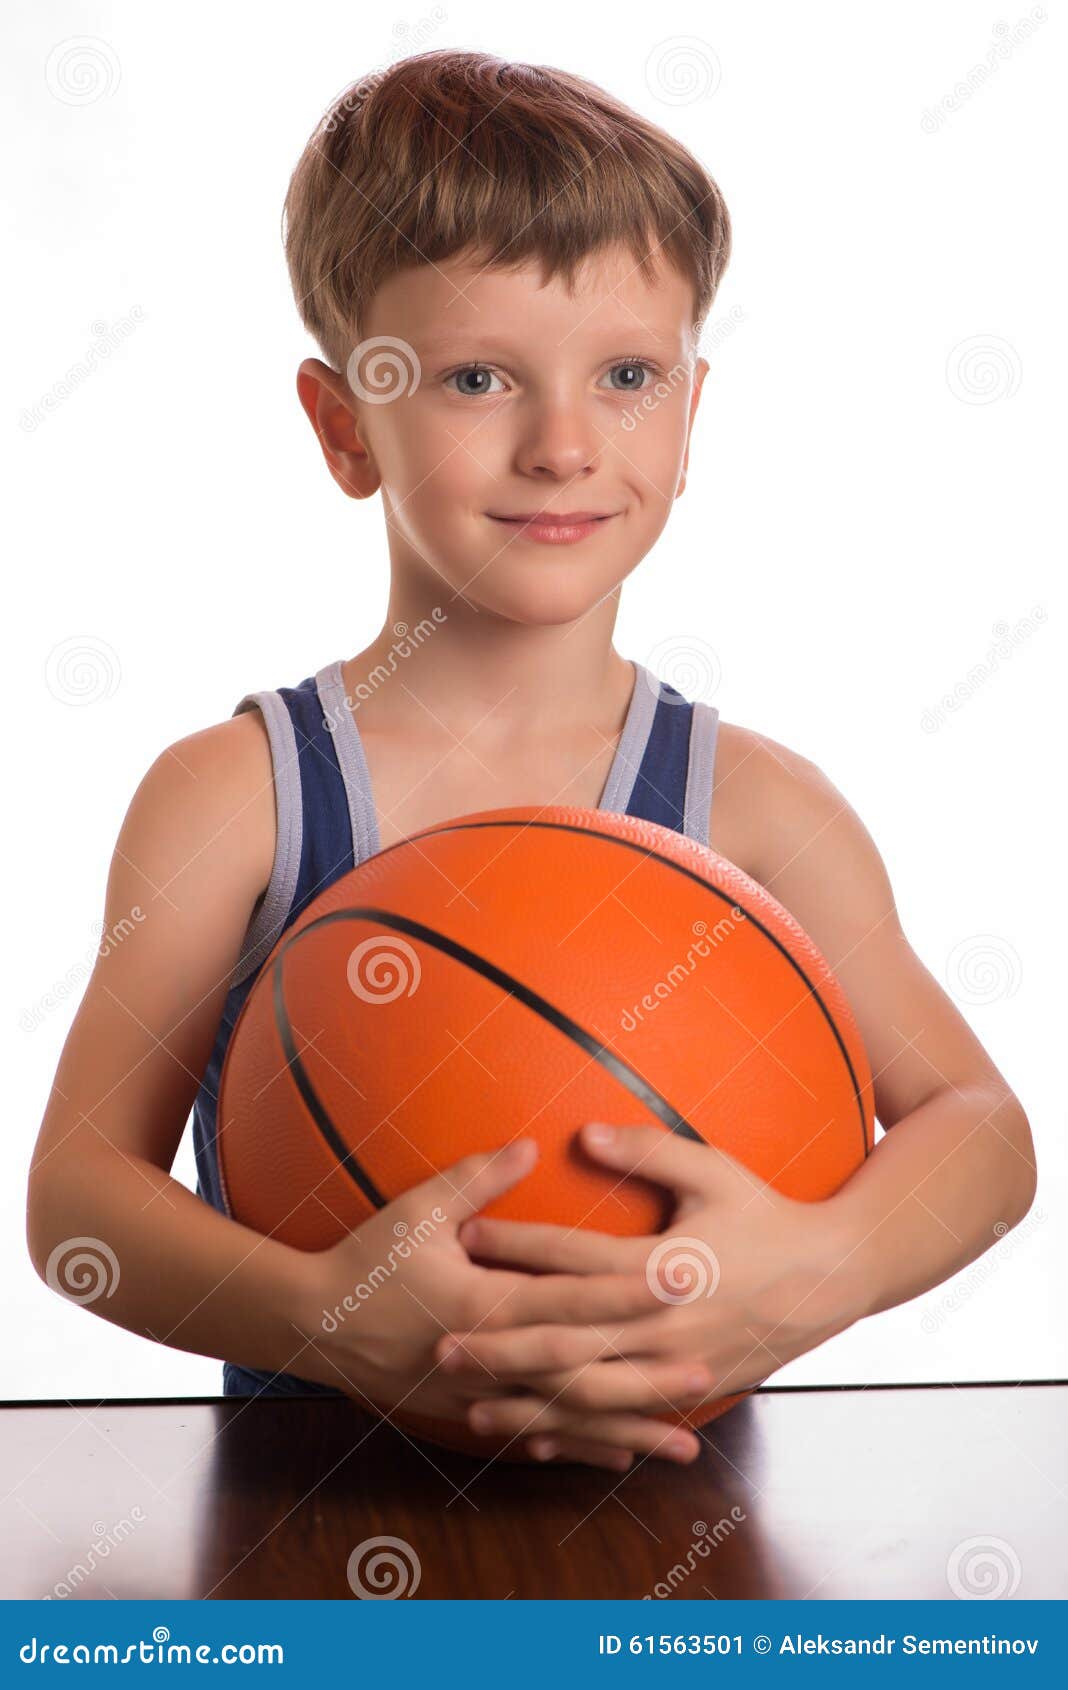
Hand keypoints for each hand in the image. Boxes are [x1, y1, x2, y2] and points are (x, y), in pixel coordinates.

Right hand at [287, 1137, 659, 1437]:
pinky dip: (583, 1447)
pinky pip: (538, 1436)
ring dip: (627, 1428)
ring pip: (567, 1419)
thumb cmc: (364, 1260)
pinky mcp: (472, 1414)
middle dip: (644, 1371)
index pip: (569, 1298)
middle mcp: (489, 1359)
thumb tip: (528, 1146)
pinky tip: (625, 1456)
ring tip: (686, 1440)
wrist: (312, 1326)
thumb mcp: (416, 1209)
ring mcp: (481, 1396)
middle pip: (581, 1371)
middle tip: (705, 1366)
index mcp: (482, 1303)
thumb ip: (477, 1179)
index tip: (680, 1277)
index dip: (627, 1289)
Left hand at [437, 1122, 852, 1461]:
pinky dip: (577, 1432)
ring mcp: (679, 1367)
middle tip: (440, 1344)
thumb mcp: (712, 1171)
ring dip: (526, 1401)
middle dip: (500, 1344)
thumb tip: (583, 1135)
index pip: (572, 1257)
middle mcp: (665, 1325)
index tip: (465, 1235)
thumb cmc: (767, 1215)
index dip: (516, 1246)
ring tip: (469, 1401)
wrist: (833, 1277)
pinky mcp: (691, 1393)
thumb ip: (646, 1150)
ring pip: (588, 1393)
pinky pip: (624, 1417)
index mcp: (663, 1265)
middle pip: (566, 1340)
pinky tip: (532, 1437)